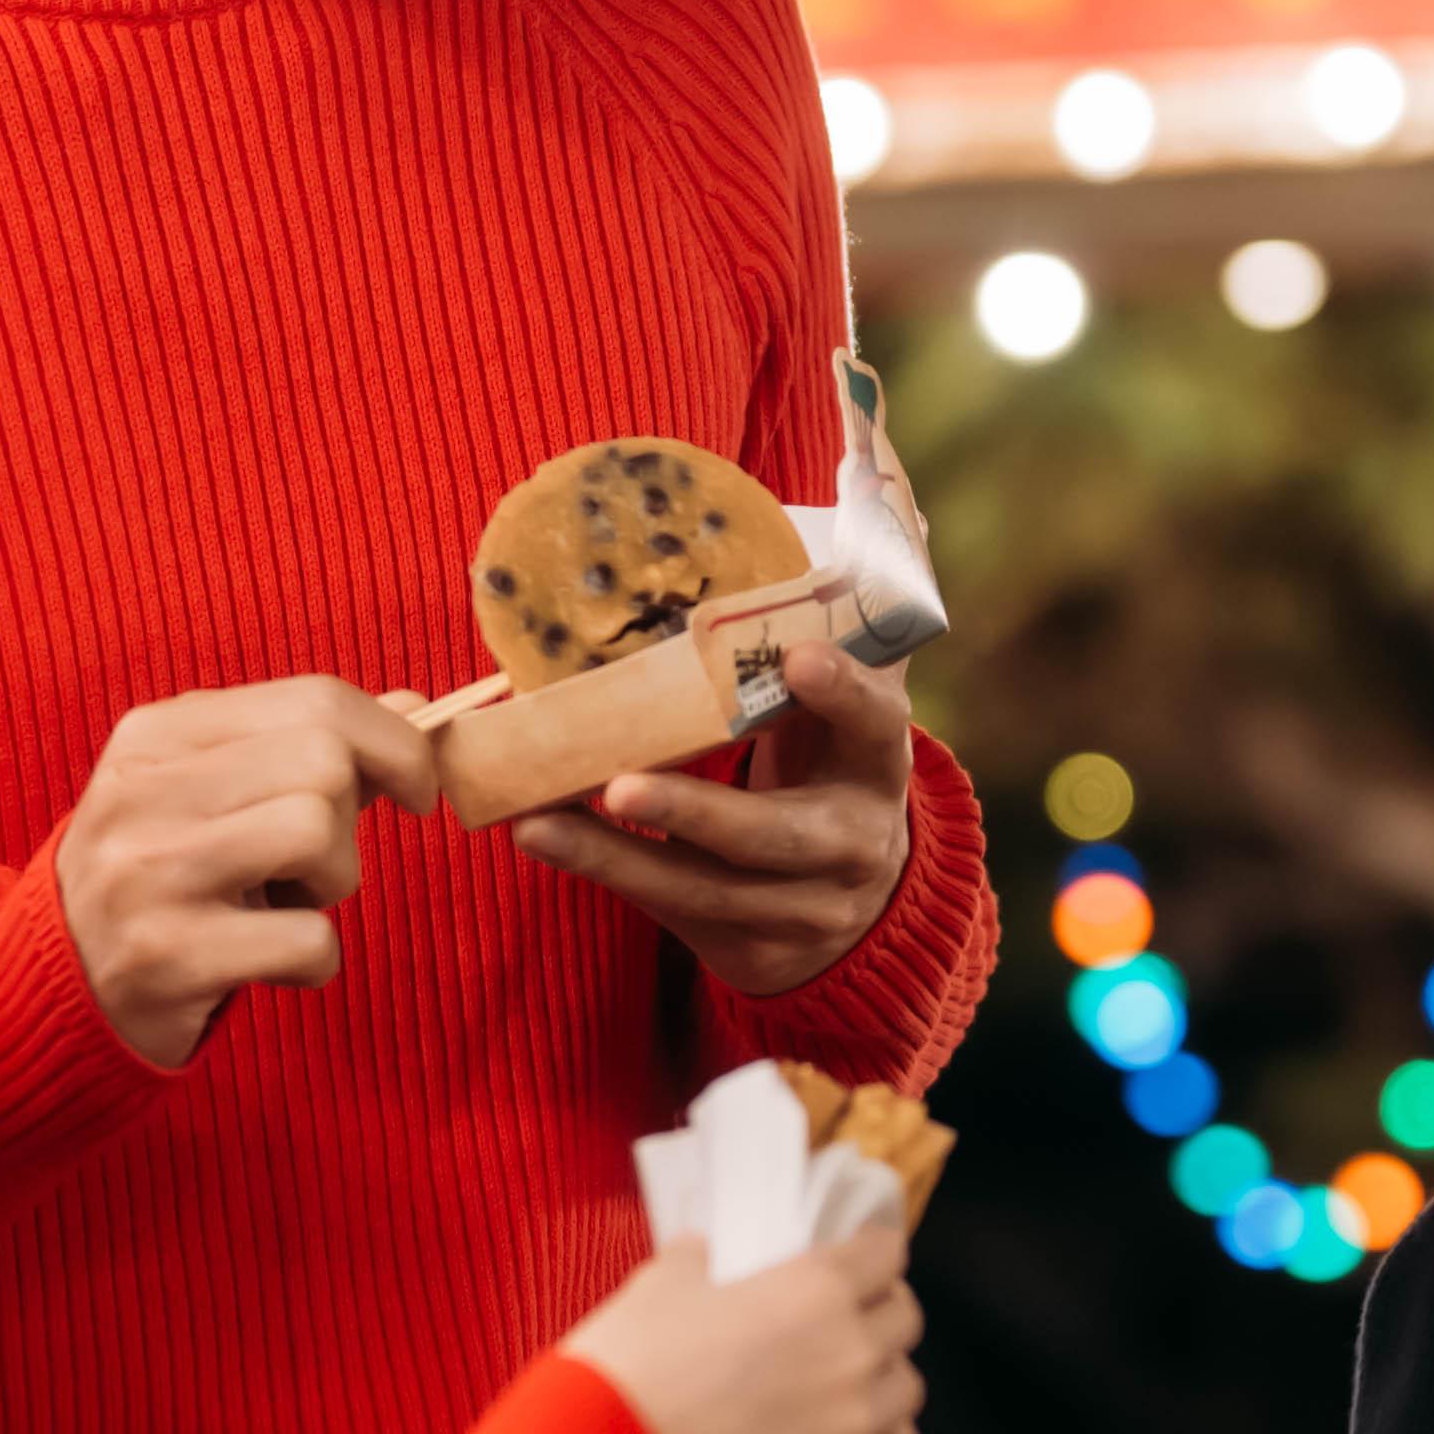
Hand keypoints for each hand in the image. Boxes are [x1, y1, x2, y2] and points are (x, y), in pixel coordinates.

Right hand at [56, 680, 434, 1075]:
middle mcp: (142, 792)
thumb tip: (416, 705)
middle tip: (314, 863)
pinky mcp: (166, 957)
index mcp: (154, 734)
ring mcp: (149, 875)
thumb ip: (306, 744)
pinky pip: (308, 940)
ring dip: (332, 885)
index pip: (314, 700)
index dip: (395, 742)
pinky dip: (314, 961)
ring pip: (315, 834)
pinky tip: (268, 964)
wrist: (57, 983)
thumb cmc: (161, 877)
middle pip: (322, 762)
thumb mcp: (212, 791)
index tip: (416, 787)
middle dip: (349, 820)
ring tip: (284, 905)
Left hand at [516, 626, 925, 1003]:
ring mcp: (801, 908)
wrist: (859, 904)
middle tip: (620, 783)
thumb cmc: (833, 766)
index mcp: (878, 763)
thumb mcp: (854, 706)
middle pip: (772, 836)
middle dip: (697, 813)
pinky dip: (603, 870)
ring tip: (541, 816)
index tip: (802, 657)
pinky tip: (542, 834)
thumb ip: (860, 615)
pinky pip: (668, 910)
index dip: (843, 693)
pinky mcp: (748, 947)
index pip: (874, 723)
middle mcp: (850, 842)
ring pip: (704, 887)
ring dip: (616, 853)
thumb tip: (892, 486)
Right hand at [557, 1179, 922, 1433]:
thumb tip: (700, 1251)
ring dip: (878, 1386)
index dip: (872, 1258)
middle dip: (881, 1318)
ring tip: (841, 1393)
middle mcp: (850, 1350)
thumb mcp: (657, 1287)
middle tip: (848, 1326)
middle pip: (906, 1323)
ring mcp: (851, 1424)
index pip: (886, 1257)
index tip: (860, 1264)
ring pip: (904, 1393)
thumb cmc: (629, 1362)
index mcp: (816, 1287)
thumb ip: (693, 1260)